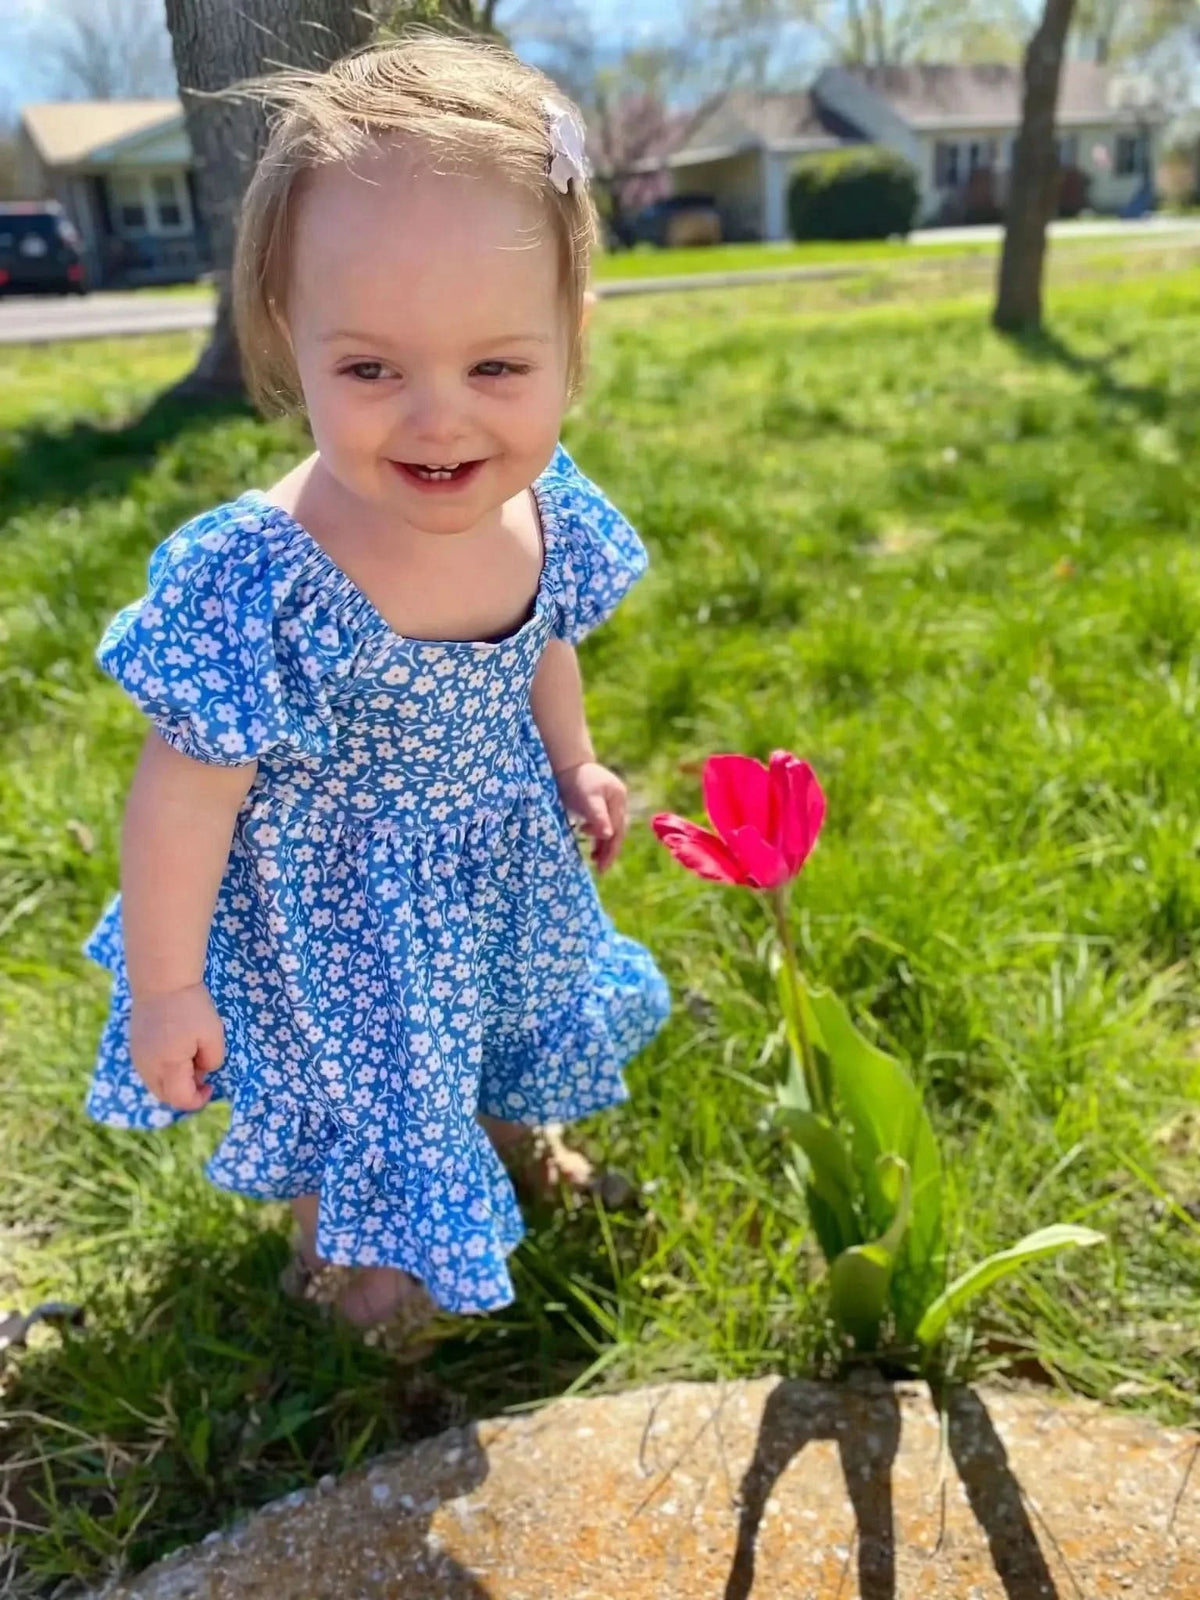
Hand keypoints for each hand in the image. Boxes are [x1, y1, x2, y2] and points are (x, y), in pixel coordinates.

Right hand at [129, 983, 223, 1111]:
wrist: (162, 979)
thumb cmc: (191, 1007)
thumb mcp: (213, 1035)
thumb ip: (212, 1061)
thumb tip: (202, 1071)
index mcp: (167, 1066)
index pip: (180, 1099)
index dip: (198, 1100)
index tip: (211, 1085)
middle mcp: (147, 1067)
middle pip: (166, 1096)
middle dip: (186, 1091)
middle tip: (202, 1070)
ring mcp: (138, 1057)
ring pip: (157, 1084)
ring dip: (175, 1080)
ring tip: (191, 1055)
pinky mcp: (135, 1047)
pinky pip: (150, 1070)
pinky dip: (165, 1069)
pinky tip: (178, 1048)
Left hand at [556, 760, 627, 873]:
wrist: (564, 763)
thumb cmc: (575, 780)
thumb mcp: (587, 799)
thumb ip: (598, 817)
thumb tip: (609, 835)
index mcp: (618, 798)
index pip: (617, 829)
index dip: (611, 849)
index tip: (601, 866)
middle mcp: (617, 800)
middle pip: (616, 830)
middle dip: (609, 850)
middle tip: (600, 868)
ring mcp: (609, 800)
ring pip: (609, 827)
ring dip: (603, 844)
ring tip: (595, 858)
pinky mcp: (598, 802)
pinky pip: (602, 823)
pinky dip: (597, 835)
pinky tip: (591, 842)